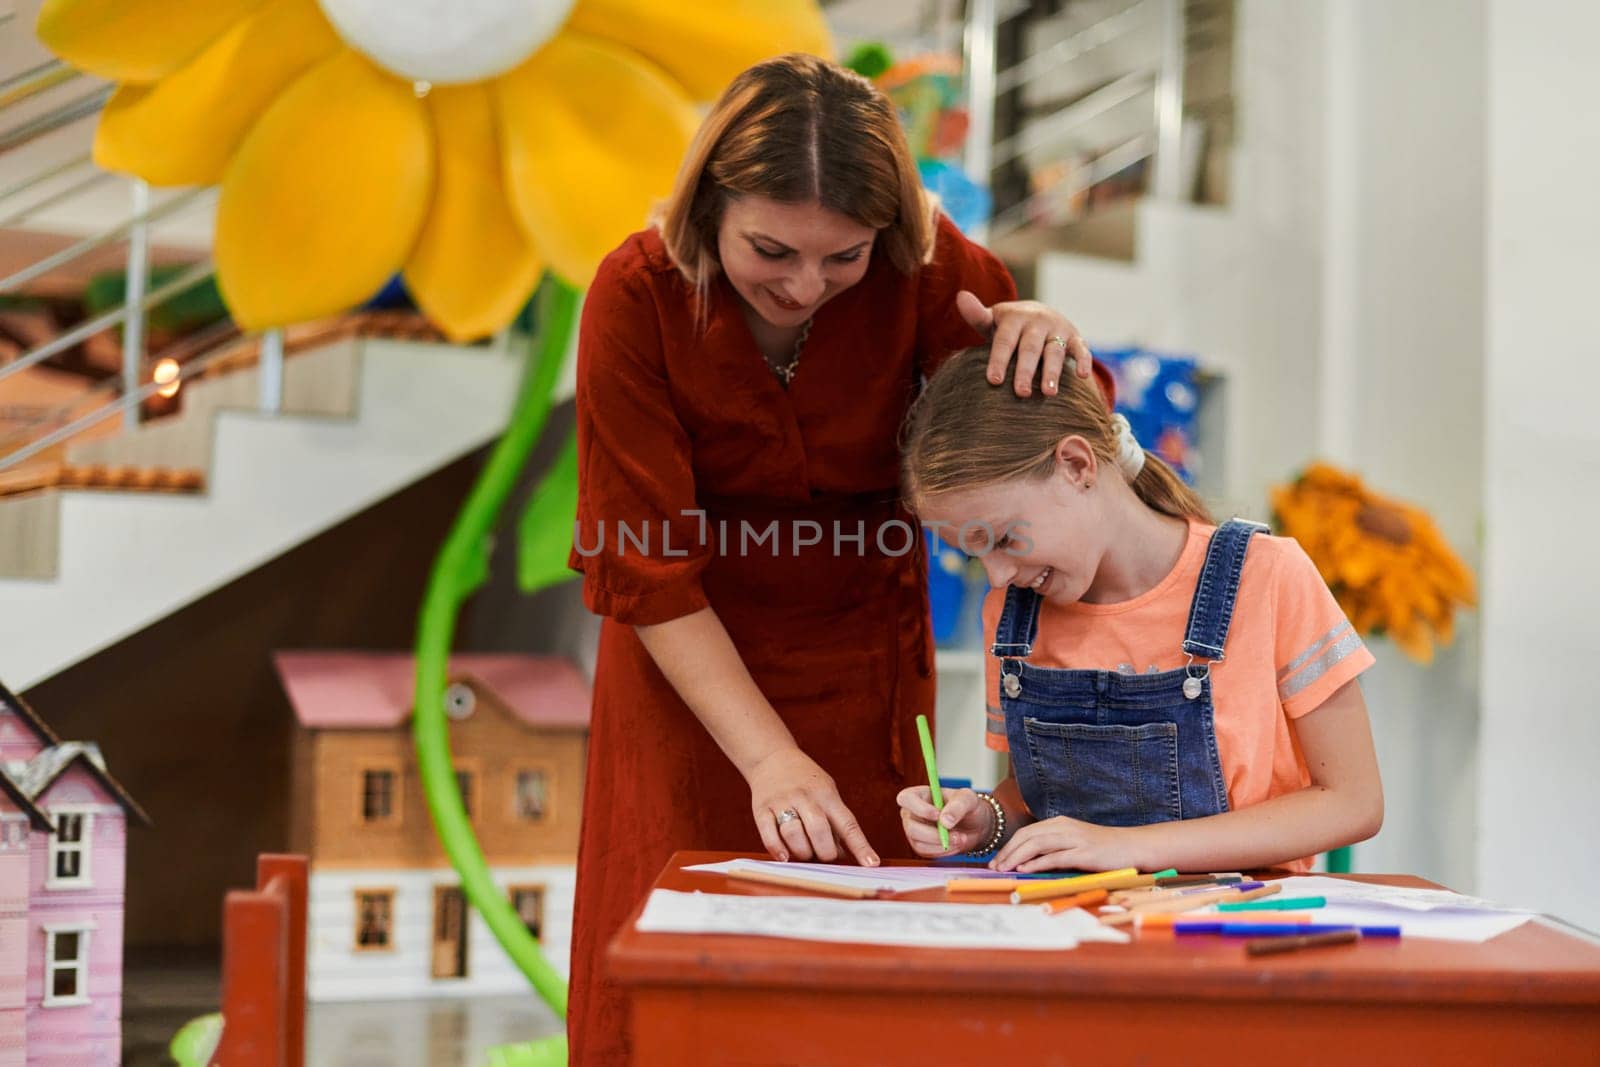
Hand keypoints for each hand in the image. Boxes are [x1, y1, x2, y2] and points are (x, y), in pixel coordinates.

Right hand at [747, 746, 878, 865]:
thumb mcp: (828, 793)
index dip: (860, 846)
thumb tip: (848, 856)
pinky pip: (768, 833)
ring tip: (803, 853)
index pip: (848, 824)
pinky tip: (784, 857)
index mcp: (827, 795)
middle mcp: (806, 797)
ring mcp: (782, 802)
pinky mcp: (762, 808)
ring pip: (793, 833)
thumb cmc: (806, 782)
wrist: (771, 757)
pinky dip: (777, 849)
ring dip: (801, 852)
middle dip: (825, 853)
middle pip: (819, 830)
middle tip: (823, 856)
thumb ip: (836, 823)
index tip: (872, 864)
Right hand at [897, 786, 993, 857]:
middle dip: (934, 834)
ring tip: (961, 839)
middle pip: (911, 826)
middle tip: (957, 835)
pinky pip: (925, 853)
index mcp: (919, 795)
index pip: (906, 799)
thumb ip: (958, 806)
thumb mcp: (968, 799)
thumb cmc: (968, 806)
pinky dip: (943, 851)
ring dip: (942, 844)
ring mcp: (914, 831)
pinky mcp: (920, 846)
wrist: (975, 826)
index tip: (938, 815)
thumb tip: (945, 821)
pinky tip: (955, 845)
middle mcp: (912, 813)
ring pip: (918, 843)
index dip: (919, 808)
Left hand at [956, 289, 1092, 397]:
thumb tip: (960, 296)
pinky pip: (1081, 349)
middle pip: (1030, 348)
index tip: (993, 380)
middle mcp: (1037, 321)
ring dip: (1053, 371)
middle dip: (1026, 370)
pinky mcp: (1076, 337)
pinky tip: (1083, 376)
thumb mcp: (993, 321)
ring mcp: (1058, 329)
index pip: (1005, 340)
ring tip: (1049, 393)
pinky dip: (1084, 361)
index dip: (999, 359)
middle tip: (1021, 393)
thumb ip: (977, 315)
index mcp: (1015, 318)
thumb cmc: (1009, 327)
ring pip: (1055, 351)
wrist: (1040, 315)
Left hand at [990, 815, 1138, 872]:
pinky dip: (1036, 863)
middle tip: (993, 867)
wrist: (1134, 846)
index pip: (1026, 832)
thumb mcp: (1075, 844)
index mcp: (1059, 823)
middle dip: (1007, 852)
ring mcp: (1074, 839)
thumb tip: (1029, 863)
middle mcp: (1064, 827)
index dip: (1008, 846)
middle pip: (1027, 836)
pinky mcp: (1084, 853)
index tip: (995, 861)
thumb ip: (1054, 849)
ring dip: (1016, 857)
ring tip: (1003, 869)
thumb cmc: (1104, 849)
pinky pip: (1055, 857)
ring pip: (1037, 844)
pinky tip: (1024, 870)